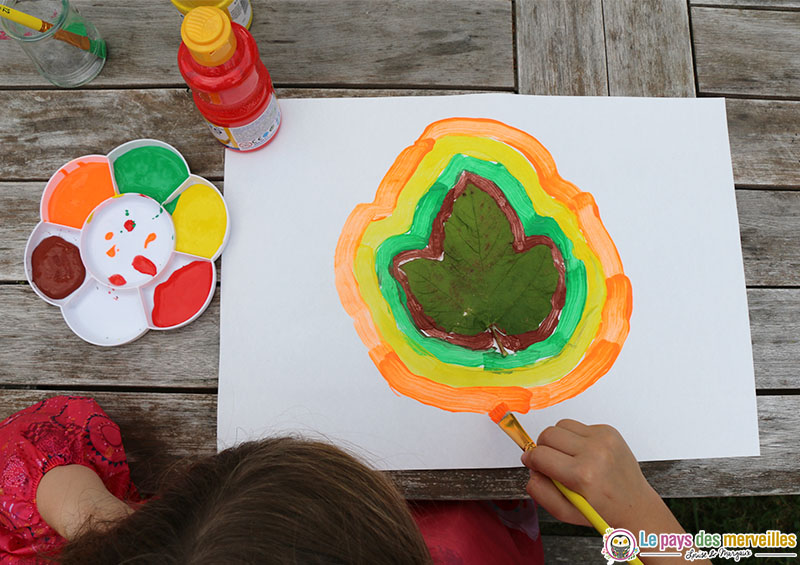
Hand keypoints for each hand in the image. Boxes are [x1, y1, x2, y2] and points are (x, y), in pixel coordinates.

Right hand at [521, 420, 656, 528]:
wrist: (635, 505)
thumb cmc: (602, 510)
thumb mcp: (564, 512)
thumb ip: (540, 491)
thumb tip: (530, 468)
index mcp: (582, 475)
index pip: (540, 455)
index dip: (530, 459)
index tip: (531, 463)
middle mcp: (594, 452)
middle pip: (548, 434)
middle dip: (542, 447)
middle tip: (550, 462)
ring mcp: (604, 439)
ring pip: (561, 425)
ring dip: (558, 440)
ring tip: (568, 457)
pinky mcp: (609, 431)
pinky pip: (578, 426)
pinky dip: (575, 438)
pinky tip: (584, 454)